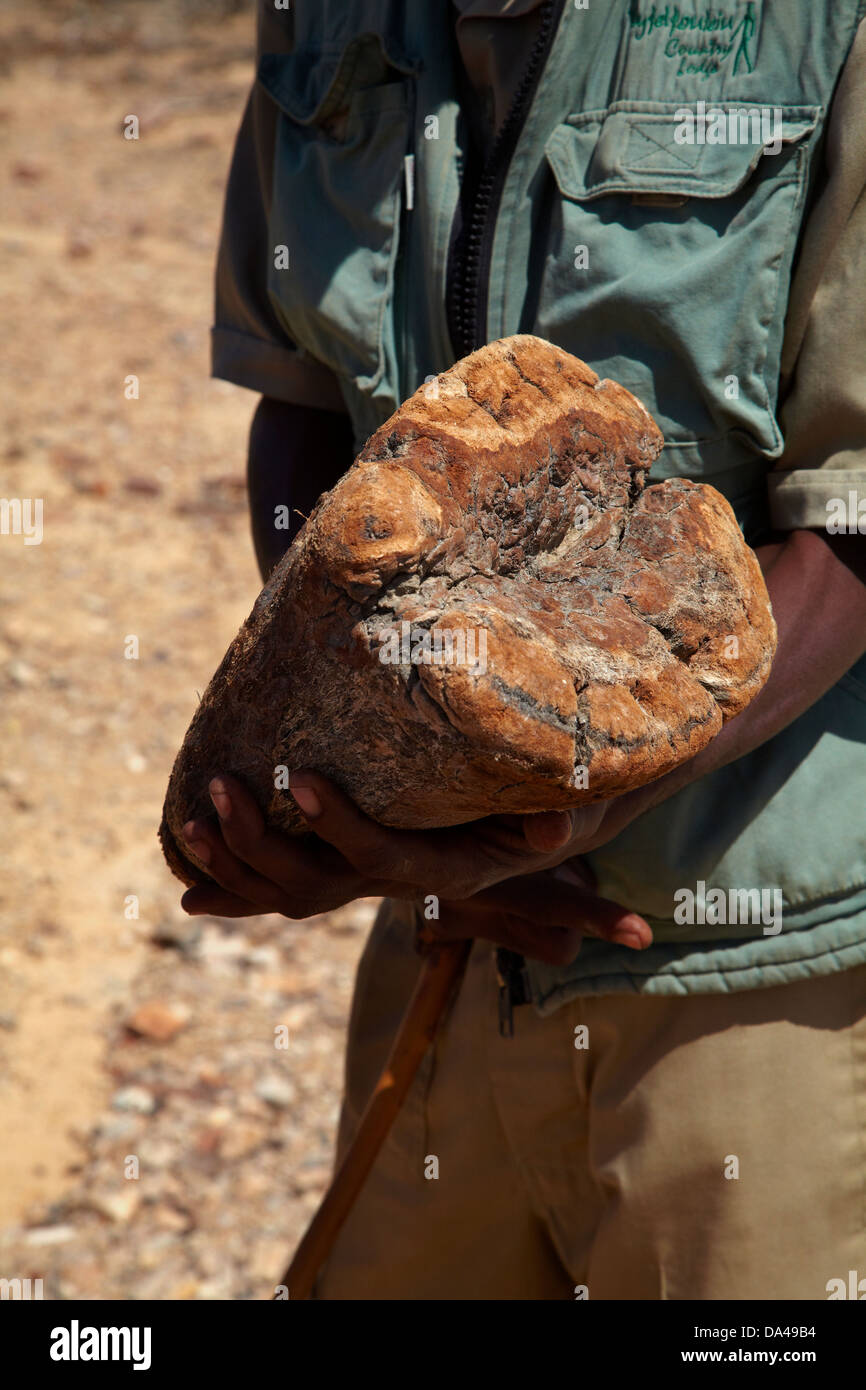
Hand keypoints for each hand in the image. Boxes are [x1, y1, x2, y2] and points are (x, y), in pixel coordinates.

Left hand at [179, 772, 651, 964]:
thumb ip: (559, 823)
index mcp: (437, 870)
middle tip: (222, 785)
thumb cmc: (544, 821)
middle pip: (313, 883)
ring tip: (190, 821)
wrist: (527, 845)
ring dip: (232, 866)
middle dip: (260, 841)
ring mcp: (360, 881)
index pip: (378, 857)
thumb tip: (553, 832)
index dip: (336, 825)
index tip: (298, 775)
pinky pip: (280, 894)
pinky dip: (235, 892)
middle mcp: (391, 885)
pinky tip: (189, 888)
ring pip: (285, 892)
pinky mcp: (343, 869)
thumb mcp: (561, 819)